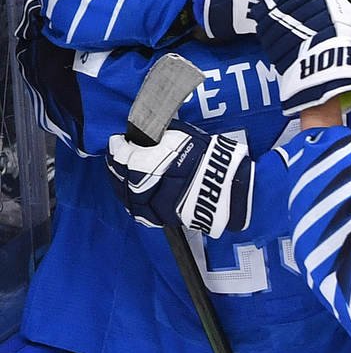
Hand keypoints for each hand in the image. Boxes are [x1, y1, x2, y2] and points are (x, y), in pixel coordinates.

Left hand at [107, 123, 252, 237]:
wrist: (233, 185)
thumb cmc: (211, 157)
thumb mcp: (184, 137)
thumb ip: (160, 136)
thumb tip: (143, 134)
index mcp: (156, 164)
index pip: (127, 156)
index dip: (119, 148)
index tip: (117, 141)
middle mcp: (153, 187)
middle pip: (126, 179)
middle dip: (118, 167)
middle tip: (116, 158)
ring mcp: (159, 206)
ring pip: (130, 198)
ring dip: (122, 186)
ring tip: (121, 176)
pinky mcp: (167, 218)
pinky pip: (143, 212)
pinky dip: (134, 203)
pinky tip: (134, 196)